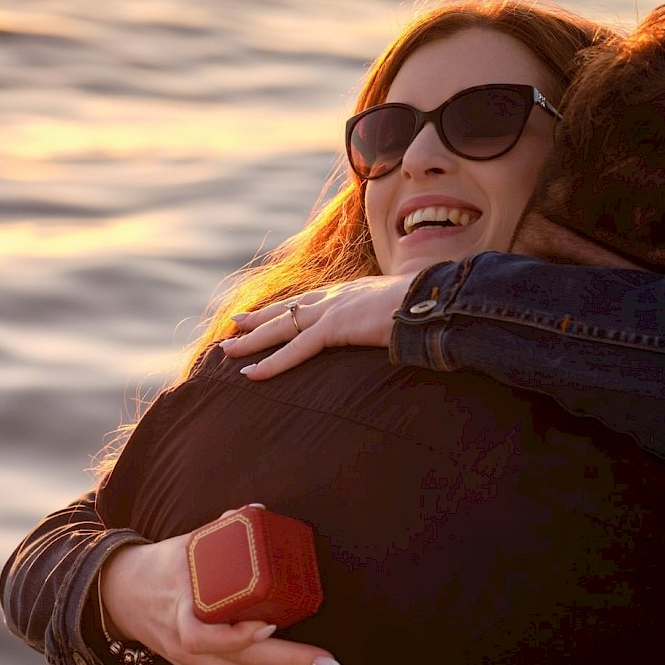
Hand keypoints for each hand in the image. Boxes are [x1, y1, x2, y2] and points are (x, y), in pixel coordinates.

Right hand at [100, 508, 341, 664]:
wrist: (117, 593)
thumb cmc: (155, 566)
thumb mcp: (183, 545)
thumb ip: (219, 532)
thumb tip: (255, 510)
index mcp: (182, 611)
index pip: (208, 634)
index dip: (239, 634)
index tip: (271, 625)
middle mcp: (187, 643)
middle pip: (240, 658)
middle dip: (287, 662)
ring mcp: (190, 660)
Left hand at [218, 273, 415, 378]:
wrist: (438, 298)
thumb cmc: (432, 304)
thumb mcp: (408, 308)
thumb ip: (396, 317)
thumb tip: (404, 326)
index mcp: (352, 290)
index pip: (310, 299)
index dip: (287, 307)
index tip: (268, 311)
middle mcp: (337, 296)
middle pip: (287, 309)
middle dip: (258, 319)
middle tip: (234, 325)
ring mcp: (334, 310)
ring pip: (281, 327)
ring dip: (252, 341)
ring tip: (226, 350)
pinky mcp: (336, 327)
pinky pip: (296, 349)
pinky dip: (272, 363)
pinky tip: (251, 374)